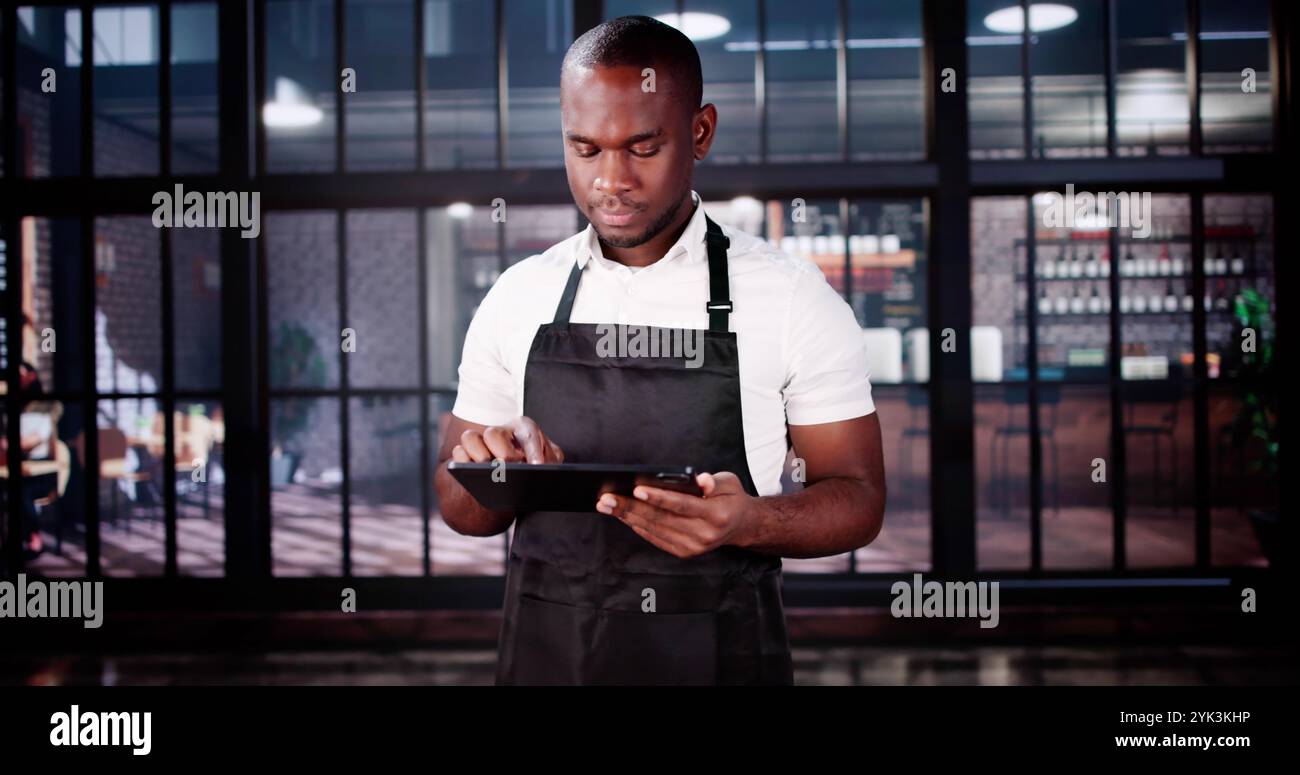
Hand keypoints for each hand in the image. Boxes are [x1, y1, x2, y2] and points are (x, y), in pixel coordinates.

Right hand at [450, 416, 563, 464]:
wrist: (511, 483)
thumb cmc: (533, 468)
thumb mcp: (547, 463)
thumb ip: (550, 461)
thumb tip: (542, 466)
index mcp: (522, 429)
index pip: (528, 433)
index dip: (533, 449)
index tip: (537, 466)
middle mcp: (499, 432)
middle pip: (494, 434)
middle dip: (504, 453)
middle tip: (511, 468)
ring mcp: (479, 442)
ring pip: (470, 438)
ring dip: (479, 455)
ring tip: (489, 471)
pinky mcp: (463, 453)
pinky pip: (457, 453)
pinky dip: (463, 461)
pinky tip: (472, 474)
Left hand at [595, 472, 755, 558]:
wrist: (740, 525)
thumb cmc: (730, 498)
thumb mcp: (729, 482)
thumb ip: (714, 480)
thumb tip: (699, 480)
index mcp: (716, 515)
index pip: (682, 505)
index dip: (659, 497)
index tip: (636, 489)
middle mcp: (704, 535)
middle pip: (661, 519)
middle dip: (631, 507)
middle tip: (607, 497)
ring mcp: (693, 547)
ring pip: (654, 529)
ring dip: (627, 516)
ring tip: (607, 504)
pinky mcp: (684, 552)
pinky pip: (655, 538)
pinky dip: (636, 526)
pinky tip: (622, 515)